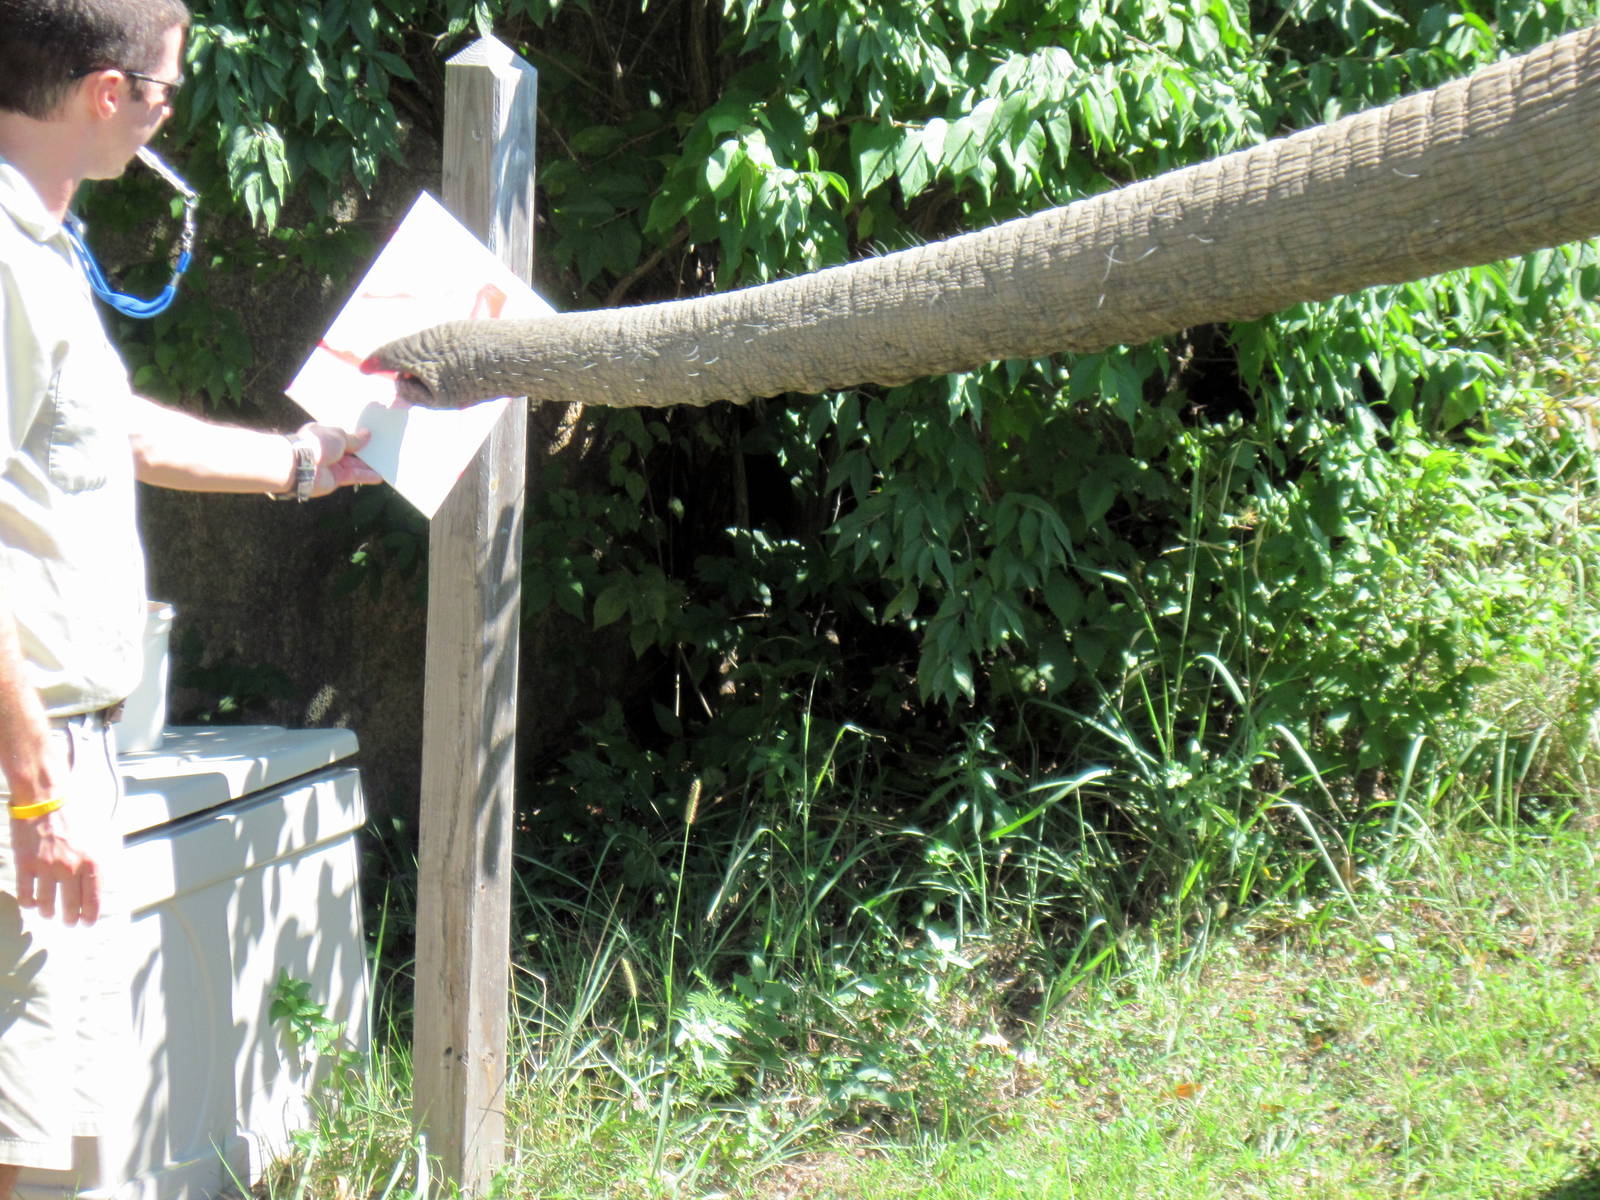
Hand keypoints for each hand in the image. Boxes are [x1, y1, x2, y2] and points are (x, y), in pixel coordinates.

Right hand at [10, 806, 99, 925]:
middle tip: (69, 923)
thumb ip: (98, 859)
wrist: (47, 799)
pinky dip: (28, 903)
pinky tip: (30, 904)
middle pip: (71, 905)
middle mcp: (70, 868)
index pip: (93, 898)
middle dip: (70, 919)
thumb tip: (102, 880)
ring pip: (46, 903)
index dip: (90, 915)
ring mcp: (46, 868)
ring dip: (48, 913)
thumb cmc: (75, 815)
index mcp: (92, 862)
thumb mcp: (98, 836)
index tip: (87, 923)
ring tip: (49, 914)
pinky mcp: (26, 864)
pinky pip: (25, 893)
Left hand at [298, 424, 383, 496]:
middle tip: (380, 449)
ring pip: (353, 464)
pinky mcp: (335, 479)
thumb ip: (354, 438)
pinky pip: (353, 476)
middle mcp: (327, 449)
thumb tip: (367, 434)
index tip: (371, 434)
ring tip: (384, 463)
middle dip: (364, 450)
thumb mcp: (339, 436)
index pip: (342, 434)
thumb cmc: (316, 444)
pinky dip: (365, 476)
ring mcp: (331, 465)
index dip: (355, 435)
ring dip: (367, 465)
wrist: (300, 466)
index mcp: (324, 434)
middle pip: (349, 450)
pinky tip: (378, 476)